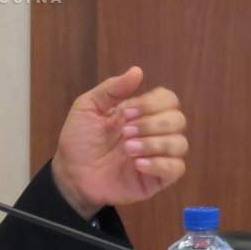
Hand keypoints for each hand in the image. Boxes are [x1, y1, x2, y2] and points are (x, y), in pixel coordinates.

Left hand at [52, 66, 187, 218]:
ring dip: (154, 143)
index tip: (126, 112)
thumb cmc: (79, 141)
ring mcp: (157, 156)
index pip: (168, 99)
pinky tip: (137, 164)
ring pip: (180, 143)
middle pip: (178, 119)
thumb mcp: (87, 108)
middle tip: (125, 132)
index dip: (152, 103)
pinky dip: (159, 164)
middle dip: (152, 124)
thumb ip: (111, 89)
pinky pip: (176, 168)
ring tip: (128, 150)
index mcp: (140, 113)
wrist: (70, 174)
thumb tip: (137, 70)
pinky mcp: (157, 179)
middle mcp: (154, 132)